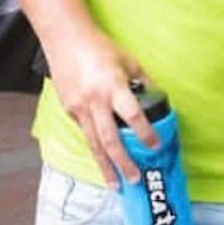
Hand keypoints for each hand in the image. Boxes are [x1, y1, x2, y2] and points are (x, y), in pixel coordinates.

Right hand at [46, 27, 155, 188]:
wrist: (66, 40)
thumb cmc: (102, 48)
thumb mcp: (130, 62)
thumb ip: (144, 82)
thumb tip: (158, 98)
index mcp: (114, 87)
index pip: (133, 116)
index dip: (145, 133)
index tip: (156, 147)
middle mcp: (95, 101)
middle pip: (111, 139)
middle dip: (123, 162)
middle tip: (135, 179)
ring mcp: (79, 108)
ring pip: (94, 144)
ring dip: (105, 166)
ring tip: (115, 184)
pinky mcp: (69, 110)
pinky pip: (85, 133)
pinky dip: (95, 149)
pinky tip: (103, 161)